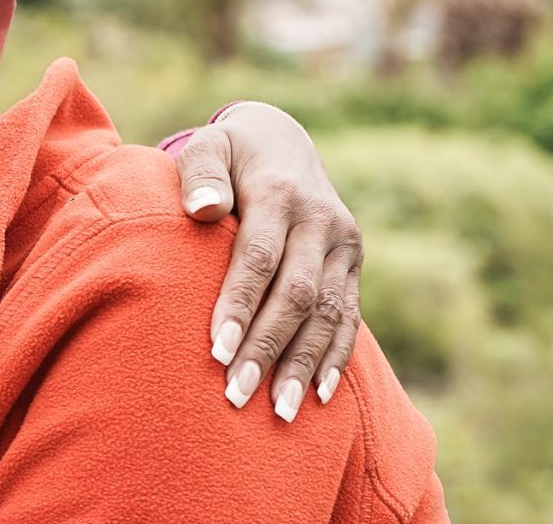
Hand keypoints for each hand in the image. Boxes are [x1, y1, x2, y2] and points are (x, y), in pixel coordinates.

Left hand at [172, 102, 362, 423]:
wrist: (282, 140)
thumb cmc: (228, 153)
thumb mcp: (208, 147)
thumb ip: (199, 173)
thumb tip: (202, 209)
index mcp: (280, 192)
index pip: (260, 258)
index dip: (240, 305)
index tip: (217, 352)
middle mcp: (320, 220)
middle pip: (297, 294)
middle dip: (267, 348)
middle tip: (236, 395)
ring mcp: (344, 243)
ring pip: (329, 313)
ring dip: (303, 365)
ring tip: (277, 411)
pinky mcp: (353, 262)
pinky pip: (349, 316)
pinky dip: (335, 357)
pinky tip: (318, 395)